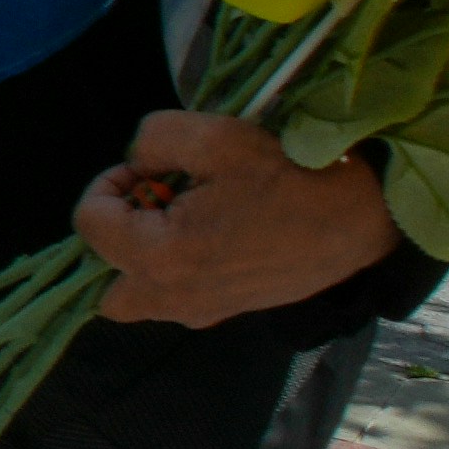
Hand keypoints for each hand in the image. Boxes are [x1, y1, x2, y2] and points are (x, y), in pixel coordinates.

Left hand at [76, 106, 399, 331]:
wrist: (360, 216)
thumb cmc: (287, 174)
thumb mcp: (212, 136)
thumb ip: (150, 140)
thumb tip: (137, 163)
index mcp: (160, 256)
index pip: (88, 222)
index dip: (108, 184)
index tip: (149, 169)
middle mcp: (173, 297)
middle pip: (103, 279)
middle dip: (116, 235)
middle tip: (155, 204)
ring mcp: (202, 311)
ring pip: (137, 294)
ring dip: (143, 255)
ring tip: (187, 217)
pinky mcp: (228, 311)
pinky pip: (176, 297)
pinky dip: (176, 268)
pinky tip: (216, 232)